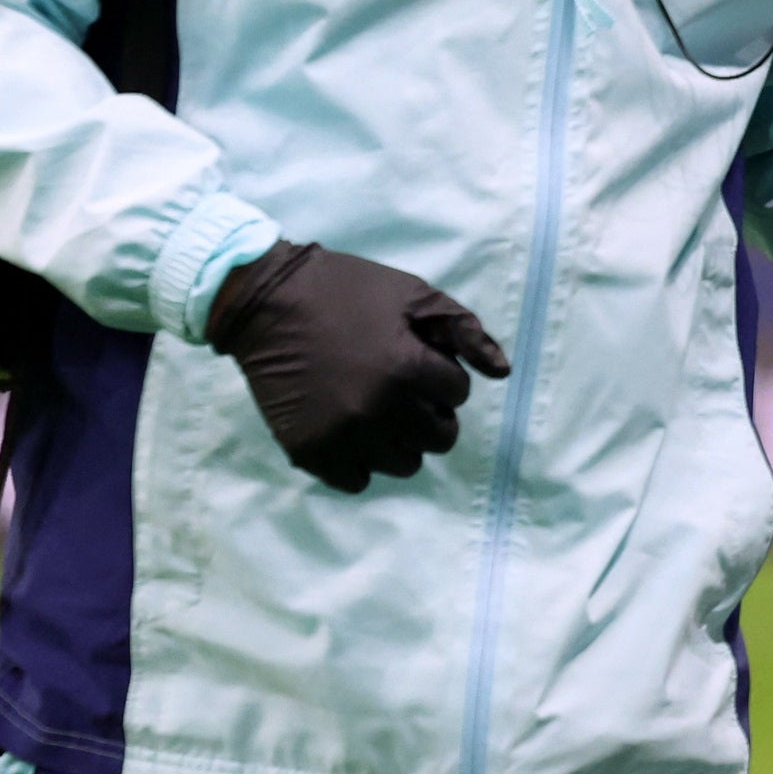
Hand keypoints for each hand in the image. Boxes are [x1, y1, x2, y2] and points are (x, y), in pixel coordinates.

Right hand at [205, 241, 510, 493]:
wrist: (268, 303)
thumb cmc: (349, 292)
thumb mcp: (415, 295)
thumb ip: (465, 332)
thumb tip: (503, 373)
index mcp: (406, 368)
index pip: (458, 395)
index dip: (444, 376)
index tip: (420, 361)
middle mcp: (377, 409)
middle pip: (439, 438)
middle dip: (432, 413)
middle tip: (406, 391)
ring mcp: (341, 435)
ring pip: (405, 465)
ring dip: (402, 442)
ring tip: (381, 412)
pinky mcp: (308, 452)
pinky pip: (358, 481)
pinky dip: (361, 461)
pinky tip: (352, 431)